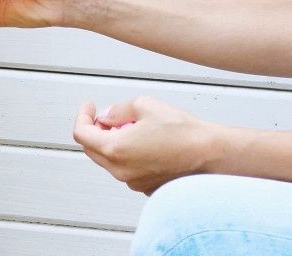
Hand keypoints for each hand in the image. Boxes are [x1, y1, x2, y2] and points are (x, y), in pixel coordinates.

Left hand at [73, 98, 220, 194]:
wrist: (210, 155)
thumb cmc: (182, 132)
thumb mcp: (145, 105)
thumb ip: (118, 110)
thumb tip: (107, 116)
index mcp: (115, 149)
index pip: (82, 134)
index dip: (83, 116)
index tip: (90, 107)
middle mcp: (120, 170)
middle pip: (92, 149)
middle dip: (96, 130)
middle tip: (110, 116)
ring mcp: (133, 181)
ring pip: (110, 160)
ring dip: (113, 143)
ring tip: (134, 128)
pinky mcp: (146, 187)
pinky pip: (127, 169)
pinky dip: (128, 155)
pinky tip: (147, 143)